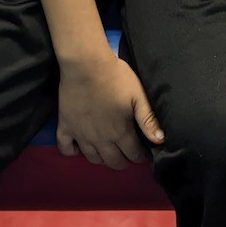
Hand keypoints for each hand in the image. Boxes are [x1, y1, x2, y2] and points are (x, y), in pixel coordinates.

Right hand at [56, 54, 163, 169]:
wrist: (86, 64)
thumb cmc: (115, 77)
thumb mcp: (138, 95)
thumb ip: (149, 119)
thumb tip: (160, 141)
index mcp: (120, 132)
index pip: (133, 154)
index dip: (141, 157)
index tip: (144, 155)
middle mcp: (101, 140)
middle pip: (113, 161)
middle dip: (123, 162)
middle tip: (127, 156)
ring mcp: (81, 135)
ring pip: (92, 158)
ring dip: (102, 160)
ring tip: (107, 153)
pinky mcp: (65, 126)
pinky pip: (65, 148)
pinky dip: (72, 152)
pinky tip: (78, 147)